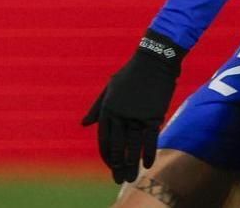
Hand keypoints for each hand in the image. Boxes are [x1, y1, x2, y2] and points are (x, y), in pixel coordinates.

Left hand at [81, 31, 184, 183]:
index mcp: (108, 109)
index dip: (106, 155)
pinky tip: (148, 164)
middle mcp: (120, 115)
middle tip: (119, 179)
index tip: (110, 165)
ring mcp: (137, 116)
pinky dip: (149, 152)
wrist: (154, 60)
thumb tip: (84, 124)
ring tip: (131, 178)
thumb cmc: (131, 73)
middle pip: (118, 146)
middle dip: (117, 165)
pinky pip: (150, 138)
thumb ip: (97, 108)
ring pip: (133, 146)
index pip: (104, 139)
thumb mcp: (110, 88)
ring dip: (131, 164)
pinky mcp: (153, 115)